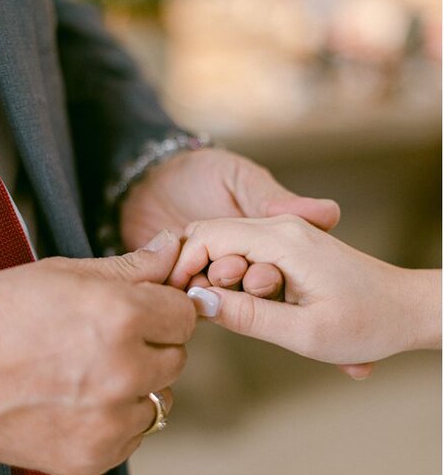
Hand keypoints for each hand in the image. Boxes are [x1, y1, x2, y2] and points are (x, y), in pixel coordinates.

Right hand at [0, 230, 195, 474]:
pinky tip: (73, 403)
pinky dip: (113, 422)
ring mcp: (110, 420)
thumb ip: (128, 268)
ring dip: (135, 388)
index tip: (132, 310)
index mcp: (119, 315)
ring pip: (159, 401)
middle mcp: (124, 370)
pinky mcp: (95, 457)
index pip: (184, 314)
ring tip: (82, 375)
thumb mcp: (57, 275)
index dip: (159, 308)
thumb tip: (173, 250)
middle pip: (176, 358)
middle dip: (148, 346)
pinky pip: (132, 436)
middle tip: (96, 341)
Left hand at [120, 148, 340, 297]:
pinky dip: (181, 297)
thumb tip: (328, 213)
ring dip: (208, 294)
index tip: (261, 273)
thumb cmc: (199, 173)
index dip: (268, 276)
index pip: (275, 270)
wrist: (146, 183)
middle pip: (247, 291)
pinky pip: (185, 302)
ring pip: (217, 300)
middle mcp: (241, 268)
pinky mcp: (180, 289)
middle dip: (237, 286)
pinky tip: (173, 285)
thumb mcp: (239, 177)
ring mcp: (210, 281)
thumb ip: (272, 198)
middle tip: (224, 271)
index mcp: (264, 245)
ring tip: (193, 280)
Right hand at [167, 215, 441, 365]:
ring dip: (215, 276)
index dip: (182, 266)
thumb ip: (245, 317)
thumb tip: (197, 303)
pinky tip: (239, 303)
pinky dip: (229, 274)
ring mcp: (284, 233)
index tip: (175, 299)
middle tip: (202, 311)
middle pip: (210, 235)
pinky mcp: (287, 244)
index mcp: (282, 241)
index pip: (208, 237)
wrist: (409, 310)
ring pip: (223, 243)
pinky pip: (241, 250)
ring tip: (233, 311)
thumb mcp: (302, 332)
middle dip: (194, 271)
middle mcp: (280, 227)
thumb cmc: (366, 323)